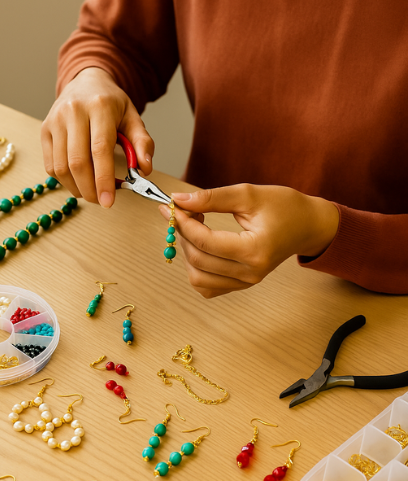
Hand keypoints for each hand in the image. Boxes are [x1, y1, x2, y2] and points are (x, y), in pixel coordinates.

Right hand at [41, 67, 153, 206]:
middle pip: (77, 162)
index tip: (108, 202)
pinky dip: (65, 180)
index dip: (103, 179)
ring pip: (61, 167)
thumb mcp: (133, 117)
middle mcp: (73, 111)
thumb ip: (143, 143)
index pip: (100, 150)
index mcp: (99, 106)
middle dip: (90, 189)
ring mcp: (55, 120)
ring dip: (77, 188)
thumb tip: (144, 169)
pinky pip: (51, 165)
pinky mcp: (44, 130)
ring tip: (91, 191)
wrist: (86, 82)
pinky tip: (78, 180)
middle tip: (102, 201)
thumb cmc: (111, 104)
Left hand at [160, 183, 338, 297]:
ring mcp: (246, 282)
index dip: (183, 223)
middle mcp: (250, 272)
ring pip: (198, 278)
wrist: (308, 226)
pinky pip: (207, 286)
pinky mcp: (242, 285)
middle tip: (184, 212)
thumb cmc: (285, 207)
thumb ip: (212, 198)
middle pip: (198, 260)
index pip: (205, 241)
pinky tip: (203, 246)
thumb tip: (179, 200)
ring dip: (187, 252)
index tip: (173, 206)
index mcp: (254, 250)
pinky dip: (197, 268)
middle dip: (183, 235)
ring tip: (195, 229)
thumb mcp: (249, 194)